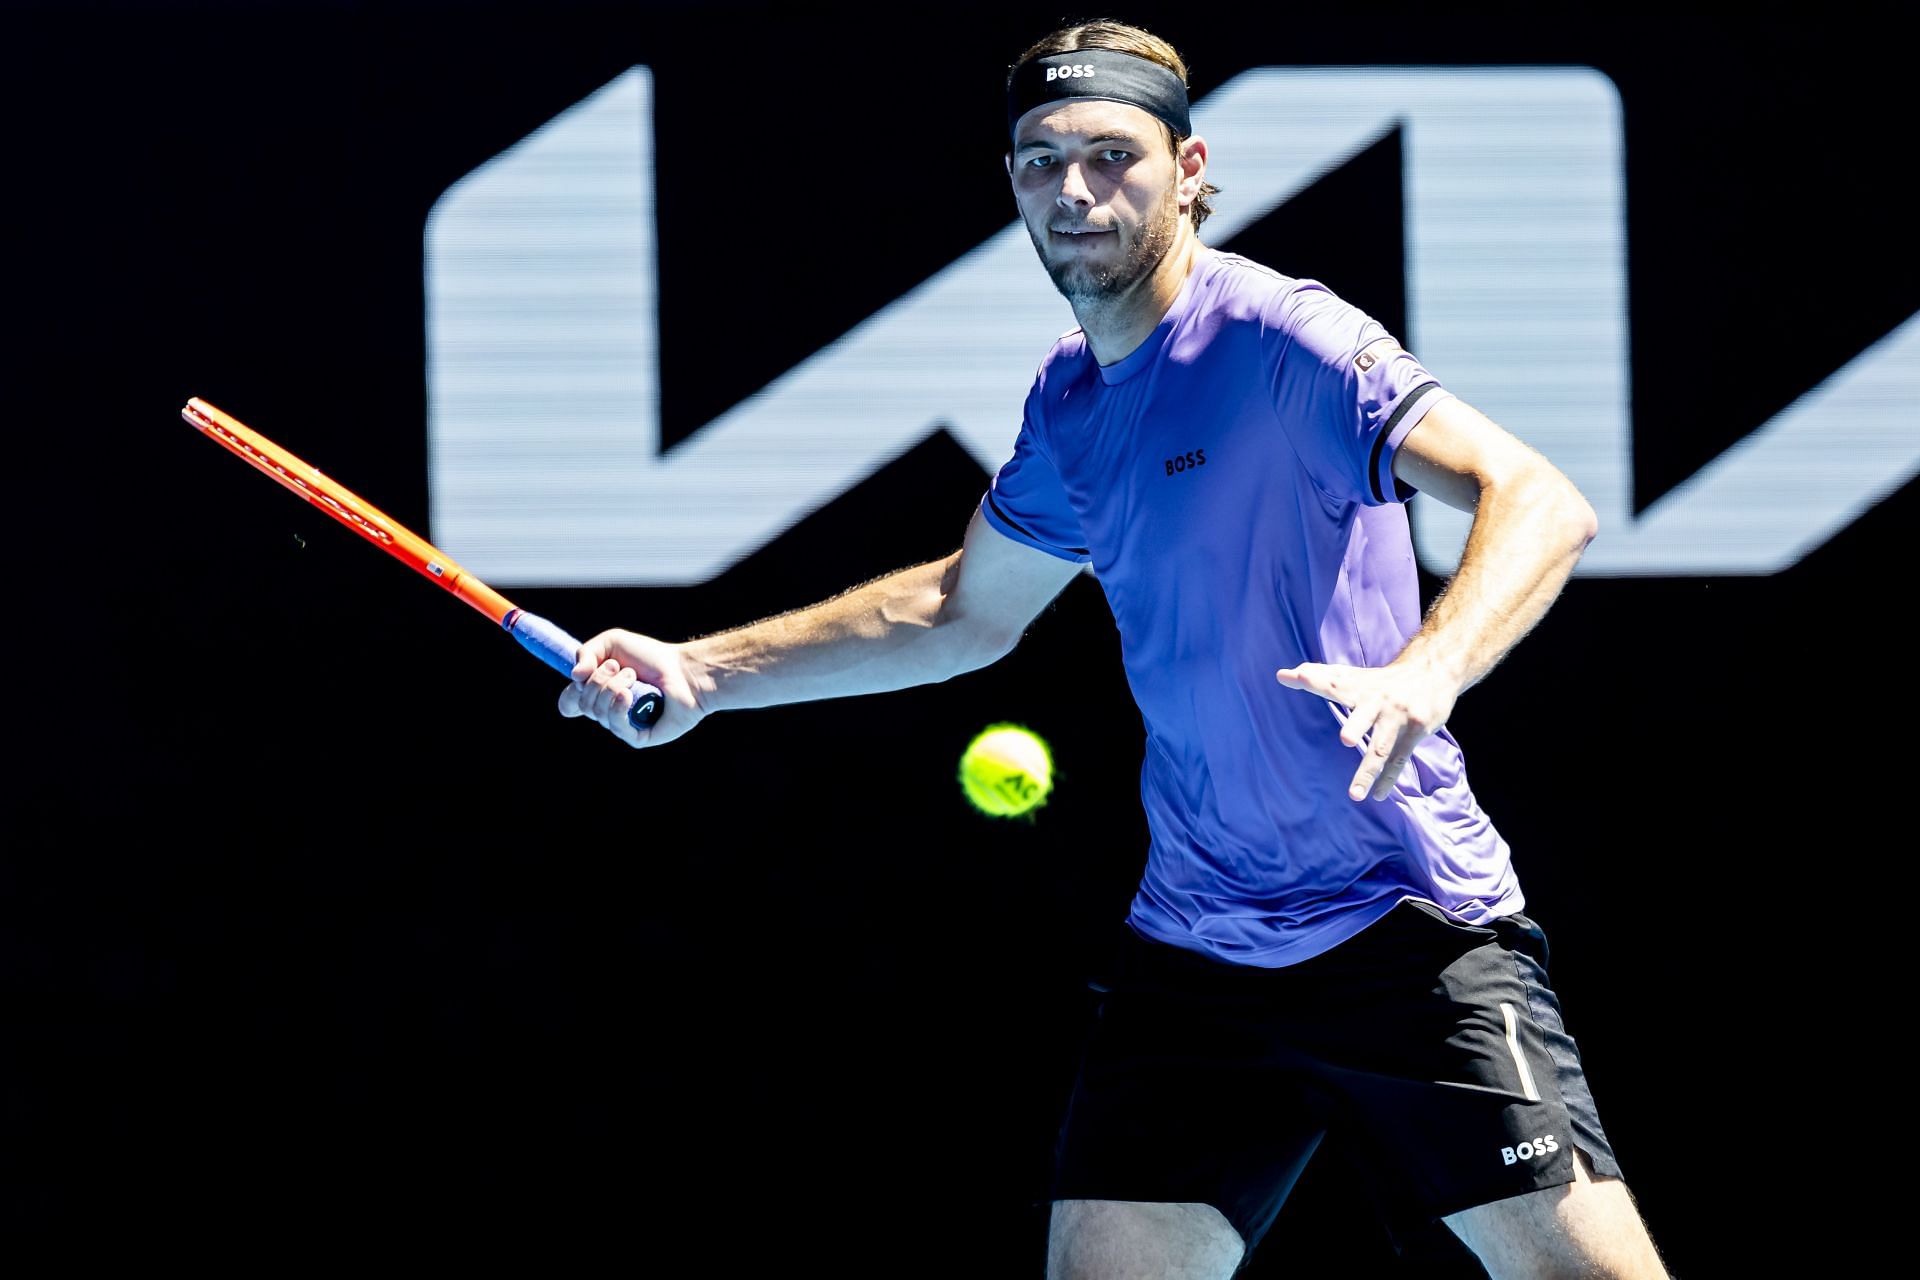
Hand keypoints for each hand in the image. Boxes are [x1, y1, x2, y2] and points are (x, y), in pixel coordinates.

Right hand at [558, 628, 706, 748]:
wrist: (684, 671)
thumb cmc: (651, 657)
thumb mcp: (612, 642)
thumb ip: (586, 652)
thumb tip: (574, 677)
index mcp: (598, 694)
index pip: (568, 705)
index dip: (570, 694)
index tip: (582, 677)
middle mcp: (608, 712)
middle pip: (582, 703)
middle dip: (599, 679)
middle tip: (623, 668)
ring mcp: (622, 726)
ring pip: (597, 711)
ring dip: (613, 686)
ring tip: (634, 677)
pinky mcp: (637, 737)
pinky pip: (616, 726)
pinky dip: (618, 706)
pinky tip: (628, 695)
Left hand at [1275, 659, 1458, 801]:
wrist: (1433, 670)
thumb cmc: (1381, 679)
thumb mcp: (1353, 676)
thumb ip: (1319, 678)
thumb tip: (1280, 676)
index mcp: (1358, 686)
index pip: (1333, 682)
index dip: (1315, 680)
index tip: (1296, 676)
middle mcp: (1378, 700)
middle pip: (1364, 715)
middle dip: (1356, 727)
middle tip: (1345, 739)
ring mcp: (1398, 717)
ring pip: (1381, 748)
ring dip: (1368, 772)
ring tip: (1355, 795)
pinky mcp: (1415, 731)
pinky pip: (1399, 760)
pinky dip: (1388, 780)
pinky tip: (1376, 796)